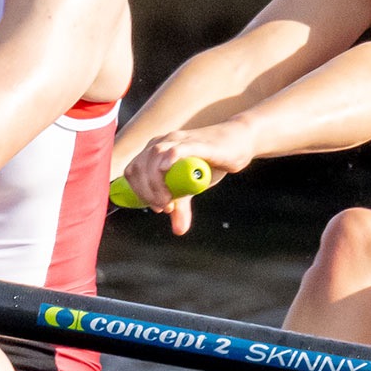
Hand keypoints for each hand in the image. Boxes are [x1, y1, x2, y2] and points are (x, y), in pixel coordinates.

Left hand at [120, 120, 250, 235]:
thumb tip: (178, 230)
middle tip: (164, 206)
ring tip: (169, 201)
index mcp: (155, 151)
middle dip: (147, 192)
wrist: (237, 143)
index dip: (139, 191)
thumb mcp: (191, 187)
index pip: (133, 171)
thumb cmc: (211, 161)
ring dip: (156, 184)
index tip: (156, 206)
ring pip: (154, 158)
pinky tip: (167, 169)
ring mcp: (178, 140)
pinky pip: (174, 149)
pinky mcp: (196, 143)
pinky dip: (168, 159)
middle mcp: (162, 142)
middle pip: (140, 166)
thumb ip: (181, 206)